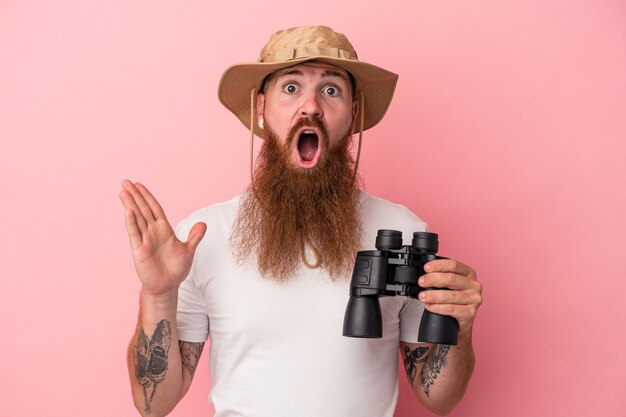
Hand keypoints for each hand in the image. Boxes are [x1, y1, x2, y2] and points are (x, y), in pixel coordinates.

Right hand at [119, 180, 206, 295]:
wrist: (167, 286)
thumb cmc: (176, 268)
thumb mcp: (188, 251)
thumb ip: (195, 237)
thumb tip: (203, 224)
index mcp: (164, 229)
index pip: (154, 208)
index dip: (147, 196)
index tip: (139, 185)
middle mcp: (152, 232)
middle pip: (143, 209)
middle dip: (135, 195)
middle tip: (125, 181)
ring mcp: (145, 240)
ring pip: (136, 218)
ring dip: (130, 205)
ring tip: (123, 191)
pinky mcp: (139, 250)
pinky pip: (134, 233)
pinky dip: (131, 222)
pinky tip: (128, 211)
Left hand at [418, 259, 482, 335]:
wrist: (459, 323)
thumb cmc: (453, 300)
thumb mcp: (450, 285)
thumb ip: (442, 277)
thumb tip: (424, 276)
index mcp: (469, 273)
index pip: (454, 265)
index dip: (438, 265)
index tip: (426, 268)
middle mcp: (474, 285)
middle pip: (452, 279)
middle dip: (433, 279)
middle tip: (421, 282)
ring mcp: (474, 299)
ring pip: (451, 295)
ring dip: (434, 295)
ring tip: (422, 296)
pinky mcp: (470, 313)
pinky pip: (452, 309)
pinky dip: (438, 308)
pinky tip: (430, 306)